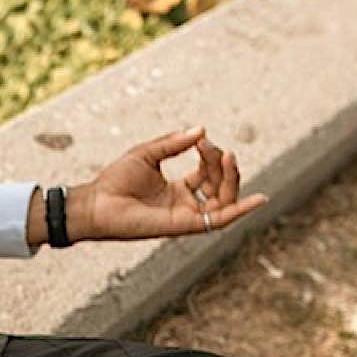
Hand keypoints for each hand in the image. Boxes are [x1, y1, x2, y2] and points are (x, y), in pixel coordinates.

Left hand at [27, 127, 267, 245]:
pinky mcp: (184, 225)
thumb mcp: (147, 153)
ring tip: (226, 156)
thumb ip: (174, 143)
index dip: (211, 155)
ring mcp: (186, 216)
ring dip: (231, 178)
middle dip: (221, 164)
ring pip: (225, 200)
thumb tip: (202, 130)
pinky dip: (241, 210)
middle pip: (220, 186)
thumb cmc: (114, 181)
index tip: (201, 140)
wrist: (96, 202)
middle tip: (210, 147)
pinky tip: (259, 198)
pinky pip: (220, 220)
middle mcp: (184, 204)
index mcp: (176, 190)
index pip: (208, 173)